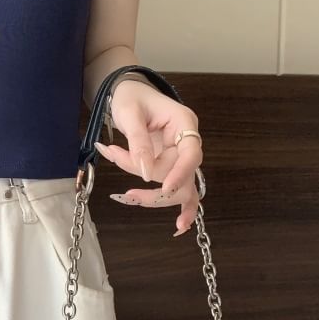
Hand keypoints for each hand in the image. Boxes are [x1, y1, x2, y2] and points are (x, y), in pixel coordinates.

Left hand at [93, 79, 203, 236]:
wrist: (126, 93)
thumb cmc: (129, 98)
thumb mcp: (130, 116)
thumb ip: (138, 143)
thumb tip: (144, 173)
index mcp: (183, 122)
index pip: (191, 152)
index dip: (180, 172)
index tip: (164, 188)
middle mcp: (187, 141)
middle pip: (182, 174)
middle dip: (153, 184)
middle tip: (126, 192)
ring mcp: (180, 155)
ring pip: (178, 186)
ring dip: (153, 195)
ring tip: (128, 196)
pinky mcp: (171, 165)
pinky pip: (179, 188)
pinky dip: (179, 206)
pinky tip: (180, 226)